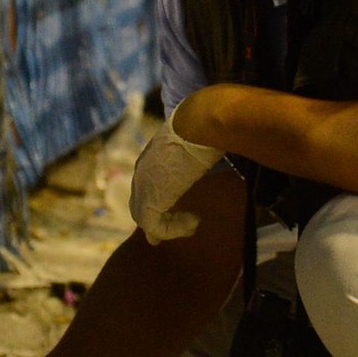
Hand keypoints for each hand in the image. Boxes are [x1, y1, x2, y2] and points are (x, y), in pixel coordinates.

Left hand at [128, 124, 223, 244]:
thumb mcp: (198, 146)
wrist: (199, 126)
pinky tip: (194, 221)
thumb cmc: (205, 130)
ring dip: (170, 226)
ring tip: (194, 222)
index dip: (159, 202)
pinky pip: (154, 226)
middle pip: (139, 205)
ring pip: (145, 219)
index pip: (146, 186)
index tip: (179, 212)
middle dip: (158, 221)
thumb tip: (217, 152)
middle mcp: (142, 172)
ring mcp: (142, 186)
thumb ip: (196, 156)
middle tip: (184, 226)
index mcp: (150, 158)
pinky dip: (173, 230)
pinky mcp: (149, 200)